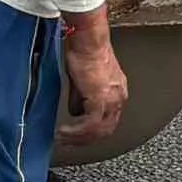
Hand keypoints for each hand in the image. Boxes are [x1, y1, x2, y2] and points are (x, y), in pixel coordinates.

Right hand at [55, 10, 130, 149]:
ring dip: (79, 138)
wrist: (88, 39)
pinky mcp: (100, 100)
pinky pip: (90, 125)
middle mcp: (118, 97)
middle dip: (86, 139)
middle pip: (106, 129)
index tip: (78, 135)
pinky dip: (76, 132)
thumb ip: (80, 96)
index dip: (93, 131)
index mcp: (117, 91)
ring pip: (99, 130)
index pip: (109, 119)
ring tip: (63, 139)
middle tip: (69, 143)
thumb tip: (75, 110)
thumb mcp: (81, 78)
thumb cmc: (84, 49)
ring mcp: (111, 100)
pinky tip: (65, 132)